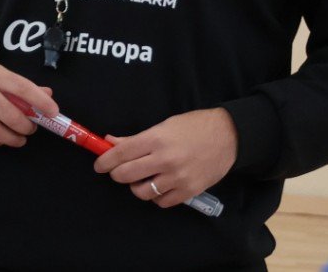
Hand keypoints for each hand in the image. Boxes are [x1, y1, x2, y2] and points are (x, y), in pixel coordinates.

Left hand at [94, 107, 237, 207]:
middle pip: (126, 175)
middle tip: (118, 171)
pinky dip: (156, 197)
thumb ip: (136, 138)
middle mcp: (165, 160)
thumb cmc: (193, 127)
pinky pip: (162, 202)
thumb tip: (111, 142)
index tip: (99, 165)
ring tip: (140, 179)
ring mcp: (177, 178)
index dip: (105, 161)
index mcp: (156, 139)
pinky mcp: (189, 191)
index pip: (121, 153)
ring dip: (136, 187)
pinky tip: (158, 187)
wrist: (228, 137)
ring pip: (142, 192)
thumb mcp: (163, 126)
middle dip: (117, 174)